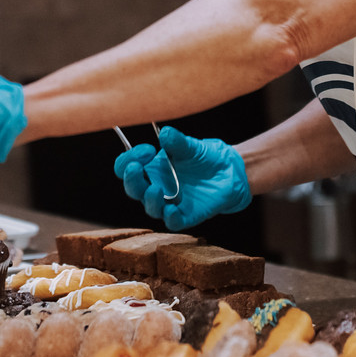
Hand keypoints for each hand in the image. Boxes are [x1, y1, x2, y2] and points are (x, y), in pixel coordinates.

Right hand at [113, 126, 250, 230]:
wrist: (229, 172)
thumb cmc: (203, 157)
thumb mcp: (191, 146)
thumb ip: (177, 141)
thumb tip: (164, 134)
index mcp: (150, 169)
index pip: (126, 167)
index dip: (129, 159)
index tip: (147, 150)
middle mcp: (156, 187)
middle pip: (133, 189)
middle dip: (131, 179)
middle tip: (135, 167)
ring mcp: (170, 203)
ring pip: (151, 208)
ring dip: (150, 200)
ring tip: (156, 189)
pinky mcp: (186, 215)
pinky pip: (174, 222)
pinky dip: (171, 218)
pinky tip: (172, 210)